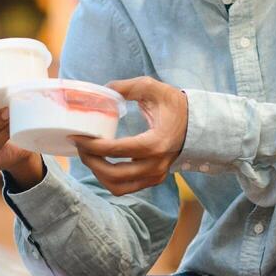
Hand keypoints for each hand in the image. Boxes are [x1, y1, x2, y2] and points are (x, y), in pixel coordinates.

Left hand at [73, 76, 187, 195]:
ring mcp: (156, 175)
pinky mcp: (154, 179)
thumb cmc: (174, 105)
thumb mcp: (152, 88)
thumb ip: (126, 87)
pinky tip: (101, 162)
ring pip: (118, 186)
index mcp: (155, 143)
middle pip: (114, 174)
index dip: (93, 146)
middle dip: (91, 162)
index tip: (77, 137)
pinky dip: (109, 179)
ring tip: (88, 155)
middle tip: (80, 146)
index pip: (117, 150)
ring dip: (98, 174)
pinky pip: (126, 187)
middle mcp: (156, 165)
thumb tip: (102, 90)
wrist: (198, 123)